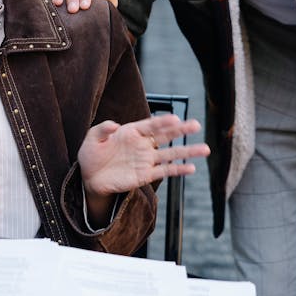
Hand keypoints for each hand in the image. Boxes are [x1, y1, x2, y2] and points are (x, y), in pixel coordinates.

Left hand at [78, 114, 207, 205]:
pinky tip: (191, 168)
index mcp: (131, 131)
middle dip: (181, 130)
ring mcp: (145, 160)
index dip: (163, 121)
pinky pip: (164, 172)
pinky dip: (178, 170)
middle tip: (196, 125)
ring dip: (187, 152)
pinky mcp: (145, 175)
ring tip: (205, 149)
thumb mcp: (91, 139)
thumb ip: (102, 130)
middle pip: (166, 136)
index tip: (176, 118)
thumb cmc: (91, 155)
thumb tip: (114, 125)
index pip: (151, 124)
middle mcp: (142, 144)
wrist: (90, 178)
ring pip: (171, 154)